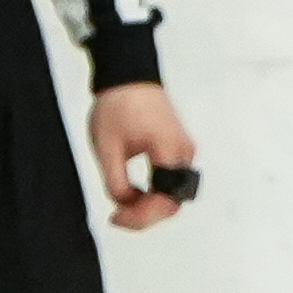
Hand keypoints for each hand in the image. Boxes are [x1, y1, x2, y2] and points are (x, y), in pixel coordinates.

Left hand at [91, 84, 198, 231]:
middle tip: (118, 217)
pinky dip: (155, 193)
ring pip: (173, 195)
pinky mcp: (179, 149)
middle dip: (145, 215)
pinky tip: (135, 194)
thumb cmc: (118, 104)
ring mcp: (185, 151)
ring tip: (124, 206)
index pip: (164, 201)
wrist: (128, 73)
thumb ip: (116, 183)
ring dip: (150, 206)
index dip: (140, 218)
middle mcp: (184, 154)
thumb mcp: (107, 147)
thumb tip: (125, 205)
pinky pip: (171, 182)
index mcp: (168, 151)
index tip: (116, 219)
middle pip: (172, 202)